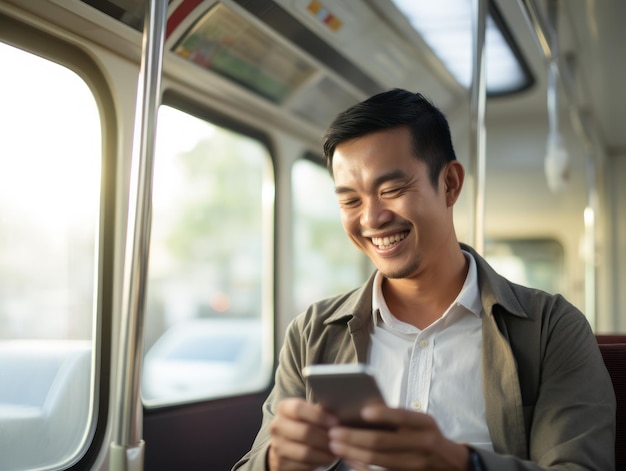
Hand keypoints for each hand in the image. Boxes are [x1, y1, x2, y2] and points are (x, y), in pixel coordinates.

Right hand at [268, 398, 339, 470]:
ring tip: (336, 450)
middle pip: (305, 431)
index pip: (298, 408)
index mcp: (283, 408)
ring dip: (325, 453)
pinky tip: (327, 458)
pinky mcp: (281, 463)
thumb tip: (339, 411)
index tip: (335, 422)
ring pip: (305, 452)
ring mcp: (277, 446)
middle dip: (326, 437)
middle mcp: (277, 426)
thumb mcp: (308, 413)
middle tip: (339, 439)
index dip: (319, 416)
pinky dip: (319, 463)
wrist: (285, 445)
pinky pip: (304, 465)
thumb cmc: (303, 424)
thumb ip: (319, 411)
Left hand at [327, 404, 470, 470]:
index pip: (403, 417)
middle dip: (355, 437)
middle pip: (384, 441)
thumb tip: (363, 409)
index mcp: (425, 423)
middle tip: (334, 432)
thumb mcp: (420, 422)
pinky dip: (362, 466)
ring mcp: (416, 464)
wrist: (450, 463)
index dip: (383, 414)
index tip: (362, 411)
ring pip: (379, 460)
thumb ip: (397, 417)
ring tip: (335, 445)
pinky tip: (349, 459)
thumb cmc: (426, 435)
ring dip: (353, 453)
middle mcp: (423, 443)